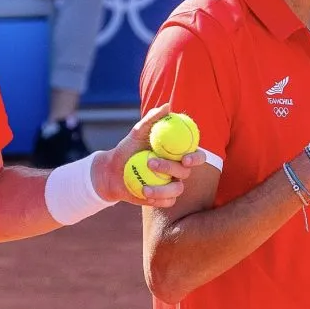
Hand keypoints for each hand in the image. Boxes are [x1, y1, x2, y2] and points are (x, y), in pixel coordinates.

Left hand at [91, 104, 206, 206]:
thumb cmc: (128, 148)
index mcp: (179, 154)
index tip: (184, 158)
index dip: (196, 158)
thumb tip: (167, 106)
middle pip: (185, 172)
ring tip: (145, 187)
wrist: (113, 171)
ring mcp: (171, 185)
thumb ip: (152, 119)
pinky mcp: (163, 199)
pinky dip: (158, 200)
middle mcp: (179, 170)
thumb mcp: (137, 132)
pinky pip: (167, 202)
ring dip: (163, 189)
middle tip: (151, 163)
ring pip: (178, 190)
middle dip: (170, 168)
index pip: (197, 155)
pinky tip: (145, 194)